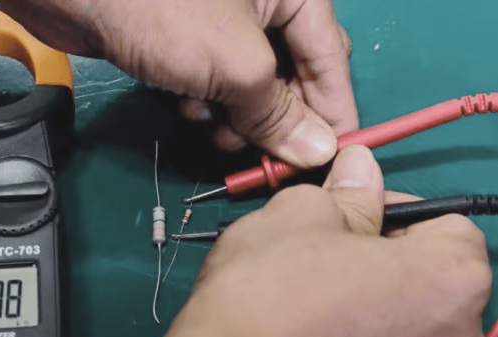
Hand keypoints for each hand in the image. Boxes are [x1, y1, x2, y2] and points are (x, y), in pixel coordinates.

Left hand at [0, 0, 357, 167]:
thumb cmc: (163, 10)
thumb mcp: (236, 65)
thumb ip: (279, 111)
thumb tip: (317, 151)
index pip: (331, 59)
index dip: (334, 111)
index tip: (331, 159)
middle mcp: (261, 6)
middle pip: (290, 77)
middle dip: (275, 119)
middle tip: (262, 153)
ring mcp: (220, 25)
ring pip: (248, 89)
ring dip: (235, 117)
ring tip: (213, 125)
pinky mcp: (186, 45)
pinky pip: (213, 85)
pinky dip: (204, 103)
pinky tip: (184, 105)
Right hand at [117, 145, 490, 336]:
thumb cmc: (269, 295)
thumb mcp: (304, 213)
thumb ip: (348, 191)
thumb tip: (360, 173)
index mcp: (452, 279)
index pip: (448, 221)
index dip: (393, 207)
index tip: (352, 210)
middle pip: (428, 272)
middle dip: (381, 252)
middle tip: (327, 246)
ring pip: (404, 314)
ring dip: (368, 294)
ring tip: (312, 288)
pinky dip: (356, 335)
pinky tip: (310, 327)